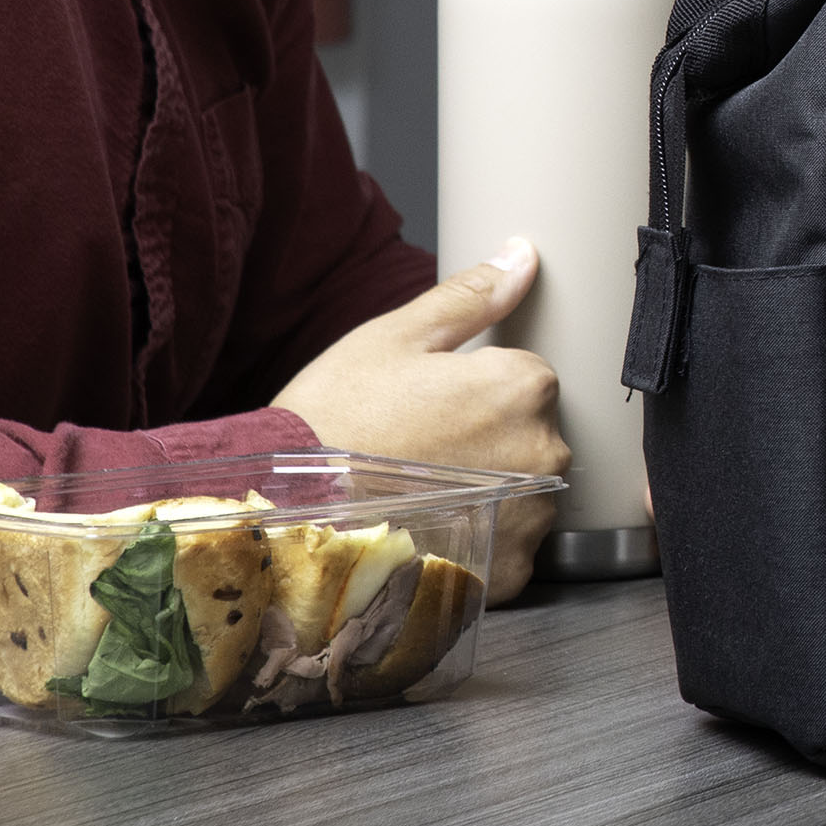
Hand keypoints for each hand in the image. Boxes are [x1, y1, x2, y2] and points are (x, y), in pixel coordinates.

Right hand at [274, 239, 568, 602]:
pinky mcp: (509, 569)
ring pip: (525, 490)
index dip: (476, 389)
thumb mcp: (394, 339)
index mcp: (523, 386)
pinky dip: (478, 539)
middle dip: (489, 437)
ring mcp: (529, 515)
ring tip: (419, 493)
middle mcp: (544, 451)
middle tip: (420, 449)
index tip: (432, 405)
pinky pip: (510, 545)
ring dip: (488, 490)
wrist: (281, 516)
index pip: (528, 376)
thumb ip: (470, 297)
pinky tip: (430, 529)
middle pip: (533, 433)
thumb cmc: (333, 422)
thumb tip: (523, 255)